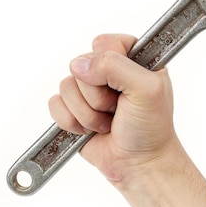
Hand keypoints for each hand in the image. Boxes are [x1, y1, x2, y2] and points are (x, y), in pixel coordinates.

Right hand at [48, 33, 180, 184]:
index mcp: (132, 56)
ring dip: (87, 112)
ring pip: (66, 86)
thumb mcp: (148, 89)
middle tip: (117, 109)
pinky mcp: (72, 108)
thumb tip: (80, 65)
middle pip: (81, 64)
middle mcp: (108, 70)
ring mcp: (88, 89)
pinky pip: (54, 105)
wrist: (138, 164)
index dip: (109, 65)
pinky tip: (91, 129)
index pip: (104, 43)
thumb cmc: (150, 128)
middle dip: (98, 95)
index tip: (125, 86)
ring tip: (107, 122)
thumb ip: (116, 66)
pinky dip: (72, 122)